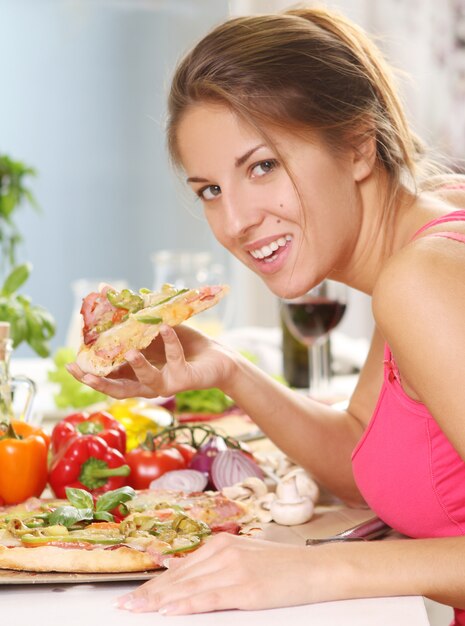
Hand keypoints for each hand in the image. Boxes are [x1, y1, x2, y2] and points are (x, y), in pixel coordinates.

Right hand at [66, 324, 236, 399]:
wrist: (217, 358)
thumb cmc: (183, 343)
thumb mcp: (152, 327)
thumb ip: (129, 314)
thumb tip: (102, 288)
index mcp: (137, 374)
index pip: (109, 379)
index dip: (89, 376)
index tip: (71, 366)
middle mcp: (148, 384)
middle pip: (119, 389)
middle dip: (100, 383)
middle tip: (83, 372)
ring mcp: (165, 383)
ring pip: (146, 381)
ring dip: (137, 367)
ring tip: (129, 352)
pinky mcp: (184, 379)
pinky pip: (175, 358)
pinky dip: (170, 342)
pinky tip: (164, 327)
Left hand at [116, 533, 335, 614]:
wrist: (316, 568)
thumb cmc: (283, 565)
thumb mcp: (243, 555)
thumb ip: (210, 561)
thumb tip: (176, 567)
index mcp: (222, 544)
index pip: (180, 569)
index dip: (154, 584)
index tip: (133, 595)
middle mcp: (224, 553)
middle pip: (179, 578)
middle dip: (150, 593)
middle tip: (125, 605)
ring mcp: (235, 570)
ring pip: (189, 588)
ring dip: (160, 600)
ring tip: (137, 609)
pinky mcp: (247, 589)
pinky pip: (210, 598)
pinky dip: (187, 605)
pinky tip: (169, 611)